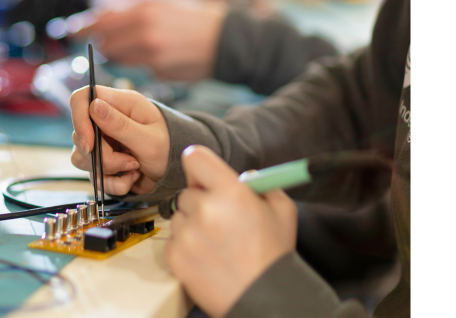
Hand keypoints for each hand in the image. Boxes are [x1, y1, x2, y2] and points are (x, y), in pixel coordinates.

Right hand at [68, 86, 169, 194]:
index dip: (79, 119)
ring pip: (82, 157)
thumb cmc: (170, 147)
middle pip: (79, 134)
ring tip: (134, 168)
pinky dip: (113, 183)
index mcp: (119, 104)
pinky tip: (132, 177)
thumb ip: (120, 124)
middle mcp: (106, 120)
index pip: (82, 99)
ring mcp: (102, 142)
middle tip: (130, 161)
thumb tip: (94, 105)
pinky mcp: (102, 162)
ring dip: (108, 170)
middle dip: (102, 156)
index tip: (90, 144)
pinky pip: (94, 176)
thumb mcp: (149, 138)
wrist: (177, 173)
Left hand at [74, 0, 227, 81]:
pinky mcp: (160, 73)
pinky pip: (138, 67)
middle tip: (103, 37)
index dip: (81, 27)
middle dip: (102, 41)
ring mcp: (152, 57)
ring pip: (119, 57)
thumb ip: (131, 1)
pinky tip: (157, 53)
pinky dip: (139, 61)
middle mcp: (144, 34)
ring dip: (119, 52)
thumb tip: (102, 3)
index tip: (70, 30)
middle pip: (105, 43)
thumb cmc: (196, 15)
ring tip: (136, 43)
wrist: (228, 40)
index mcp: (144, 10)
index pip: (99, 22)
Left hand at [166, 146, 297, 317]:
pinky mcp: (175, 255)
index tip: (204, 177)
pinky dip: (186, 246)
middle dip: (201, 203)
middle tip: (221, 221)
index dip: (200, 167)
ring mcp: (188, 234)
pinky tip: (208, 256)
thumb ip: (263, 185)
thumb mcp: (282, 211)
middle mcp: (205, 209)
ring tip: (217, 243)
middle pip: (187, 192)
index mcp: (231, 192)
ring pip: (179, 217)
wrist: (264, 297)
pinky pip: (173, 240)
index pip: (195, 158)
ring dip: (192, 225)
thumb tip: (246, 176)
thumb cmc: (273, 256)